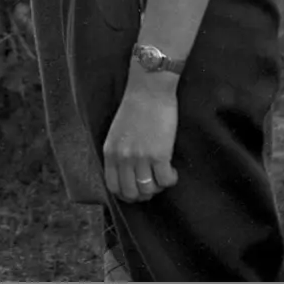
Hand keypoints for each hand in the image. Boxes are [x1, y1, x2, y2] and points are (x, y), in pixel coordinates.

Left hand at [102, 76, 179, 203]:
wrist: (149, 89)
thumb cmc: (135, 107)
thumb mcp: (116, 132)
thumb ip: (118, 153)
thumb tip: (127, 174)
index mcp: (110, 151)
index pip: (113, 186)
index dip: (126, 194)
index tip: (136, 189)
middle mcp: (123, 157)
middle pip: (131, 193)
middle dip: (143, 194)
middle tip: (152, 184)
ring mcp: (141, 157)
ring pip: (148, 190)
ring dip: (157, 187)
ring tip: (162, 175)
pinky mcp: (159, 154)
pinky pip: (166, 181)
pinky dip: (170, 180)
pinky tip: (172, 170)